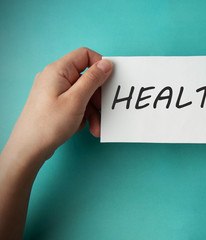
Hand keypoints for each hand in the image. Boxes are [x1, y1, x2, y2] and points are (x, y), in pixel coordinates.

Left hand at [0, 47, 111, 238]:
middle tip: (106, 111)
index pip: (84, 54)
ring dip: (96, 109)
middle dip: (100, 95)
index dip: (100, 65)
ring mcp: (55, 94)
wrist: (26, 153)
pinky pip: (79, 105)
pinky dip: (87, 116)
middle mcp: (55, 80)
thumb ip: (93, 80)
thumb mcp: (75, 102)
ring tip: (97, 127)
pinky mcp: (57, 107)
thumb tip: (108, 63)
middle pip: (87, 76)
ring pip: (85, 93)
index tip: (111, 82)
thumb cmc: (46, 128)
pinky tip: (91, 130)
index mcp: (56, 72)